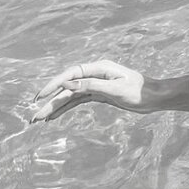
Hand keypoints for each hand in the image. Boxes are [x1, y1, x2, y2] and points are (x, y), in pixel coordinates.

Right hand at [31, 60, 147, 122]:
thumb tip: (68, 85)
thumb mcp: (115, 89)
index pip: (70, 75)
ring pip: (70, 96)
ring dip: (55, 107)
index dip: (53, 85)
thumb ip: (92, 86)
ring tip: (39, 120)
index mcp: (99, 68)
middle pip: (67, 87)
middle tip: (33, 116)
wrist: (154, 98)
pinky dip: (65, 109)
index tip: (40, 97)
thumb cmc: (139, 91)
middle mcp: (95, 74)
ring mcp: (96, 85)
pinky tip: (54, 117)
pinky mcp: (98, 94)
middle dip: (49, 101)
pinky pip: (77, 101)